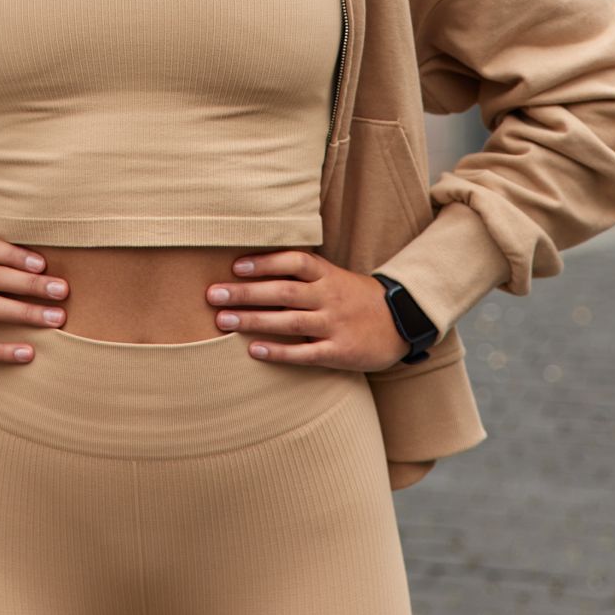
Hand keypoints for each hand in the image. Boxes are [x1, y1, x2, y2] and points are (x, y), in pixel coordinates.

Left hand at [205, 251, 409, 371]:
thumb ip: (300, 275)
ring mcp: (335, 324)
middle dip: (246, 293)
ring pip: (289, 322)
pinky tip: (253, 350)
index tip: (235, 266)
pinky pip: (305, 353)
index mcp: (327, 274)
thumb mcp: (333, 277)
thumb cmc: (353, 297)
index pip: (294, 262)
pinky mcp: (339, 352)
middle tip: (213, 294)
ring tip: (222, 321)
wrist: (401, 321)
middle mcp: (329, 297)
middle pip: (283, 292)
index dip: (265, 262)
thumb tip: (251, 269)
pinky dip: (278, 352)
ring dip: (253, 321)